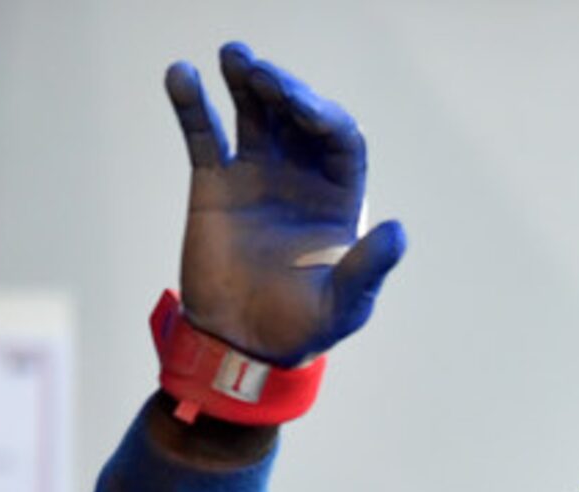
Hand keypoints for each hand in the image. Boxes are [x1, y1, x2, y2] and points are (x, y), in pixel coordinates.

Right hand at [167, 44, 406, 366]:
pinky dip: (192, 104)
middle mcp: (302, 176)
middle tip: (261, 75)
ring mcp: (257, 175)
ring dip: (246, 81)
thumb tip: (398, 232)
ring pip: (255, 114)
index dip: (323, 116)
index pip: (339, 138)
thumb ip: (367, 268)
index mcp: (339, 196)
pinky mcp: (214, 185)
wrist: (242, 347)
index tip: (301, 106)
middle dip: (284, 91)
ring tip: (235, 58)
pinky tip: (180, 75)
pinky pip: (204, 135)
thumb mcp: (344, 304)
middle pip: (298, 116)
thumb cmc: (303, 328)